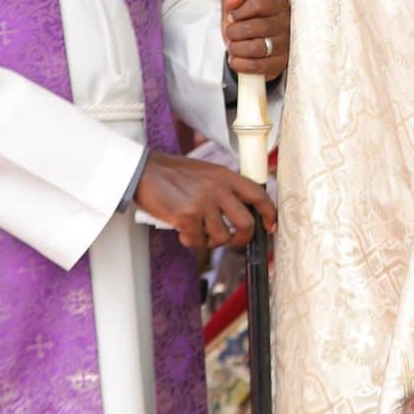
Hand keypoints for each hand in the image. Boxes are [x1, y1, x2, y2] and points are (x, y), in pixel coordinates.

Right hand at [133, 152, 275, 251]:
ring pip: (222, 237)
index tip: (270, 226)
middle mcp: (218, 188)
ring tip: (200, 233)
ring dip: (211, 241)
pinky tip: (183, 232)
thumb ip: (224, 188)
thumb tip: (240, 212)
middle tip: (234, 241)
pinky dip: (191, 241)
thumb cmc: (173, 174)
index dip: (269, 213)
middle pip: (246, 223)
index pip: (258, 195)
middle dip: (243, 239)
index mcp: (226, 175)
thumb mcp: (206, 173)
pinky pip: (198, 241)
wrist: (143, 172)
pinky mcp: (187, 216)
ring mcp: (203, 203)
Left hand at [222, 0, 288, 78]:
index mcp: (279, 6)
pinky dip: (240, 64)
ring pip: (256, 47)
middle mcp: (286, 24)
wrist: (253, 49)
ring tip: (233, 47)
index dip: (239, 12)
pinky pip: (257, 66)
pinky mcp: (281, 64)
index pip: (258, 4)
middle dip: (234, 32)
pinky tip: (236, 59)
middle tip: (230, 34)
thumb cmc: (247, 25)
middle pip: (255, 27)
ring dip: (236, 48)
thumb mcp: (237, 10)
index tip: (232, 17)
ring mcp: (286, 45)